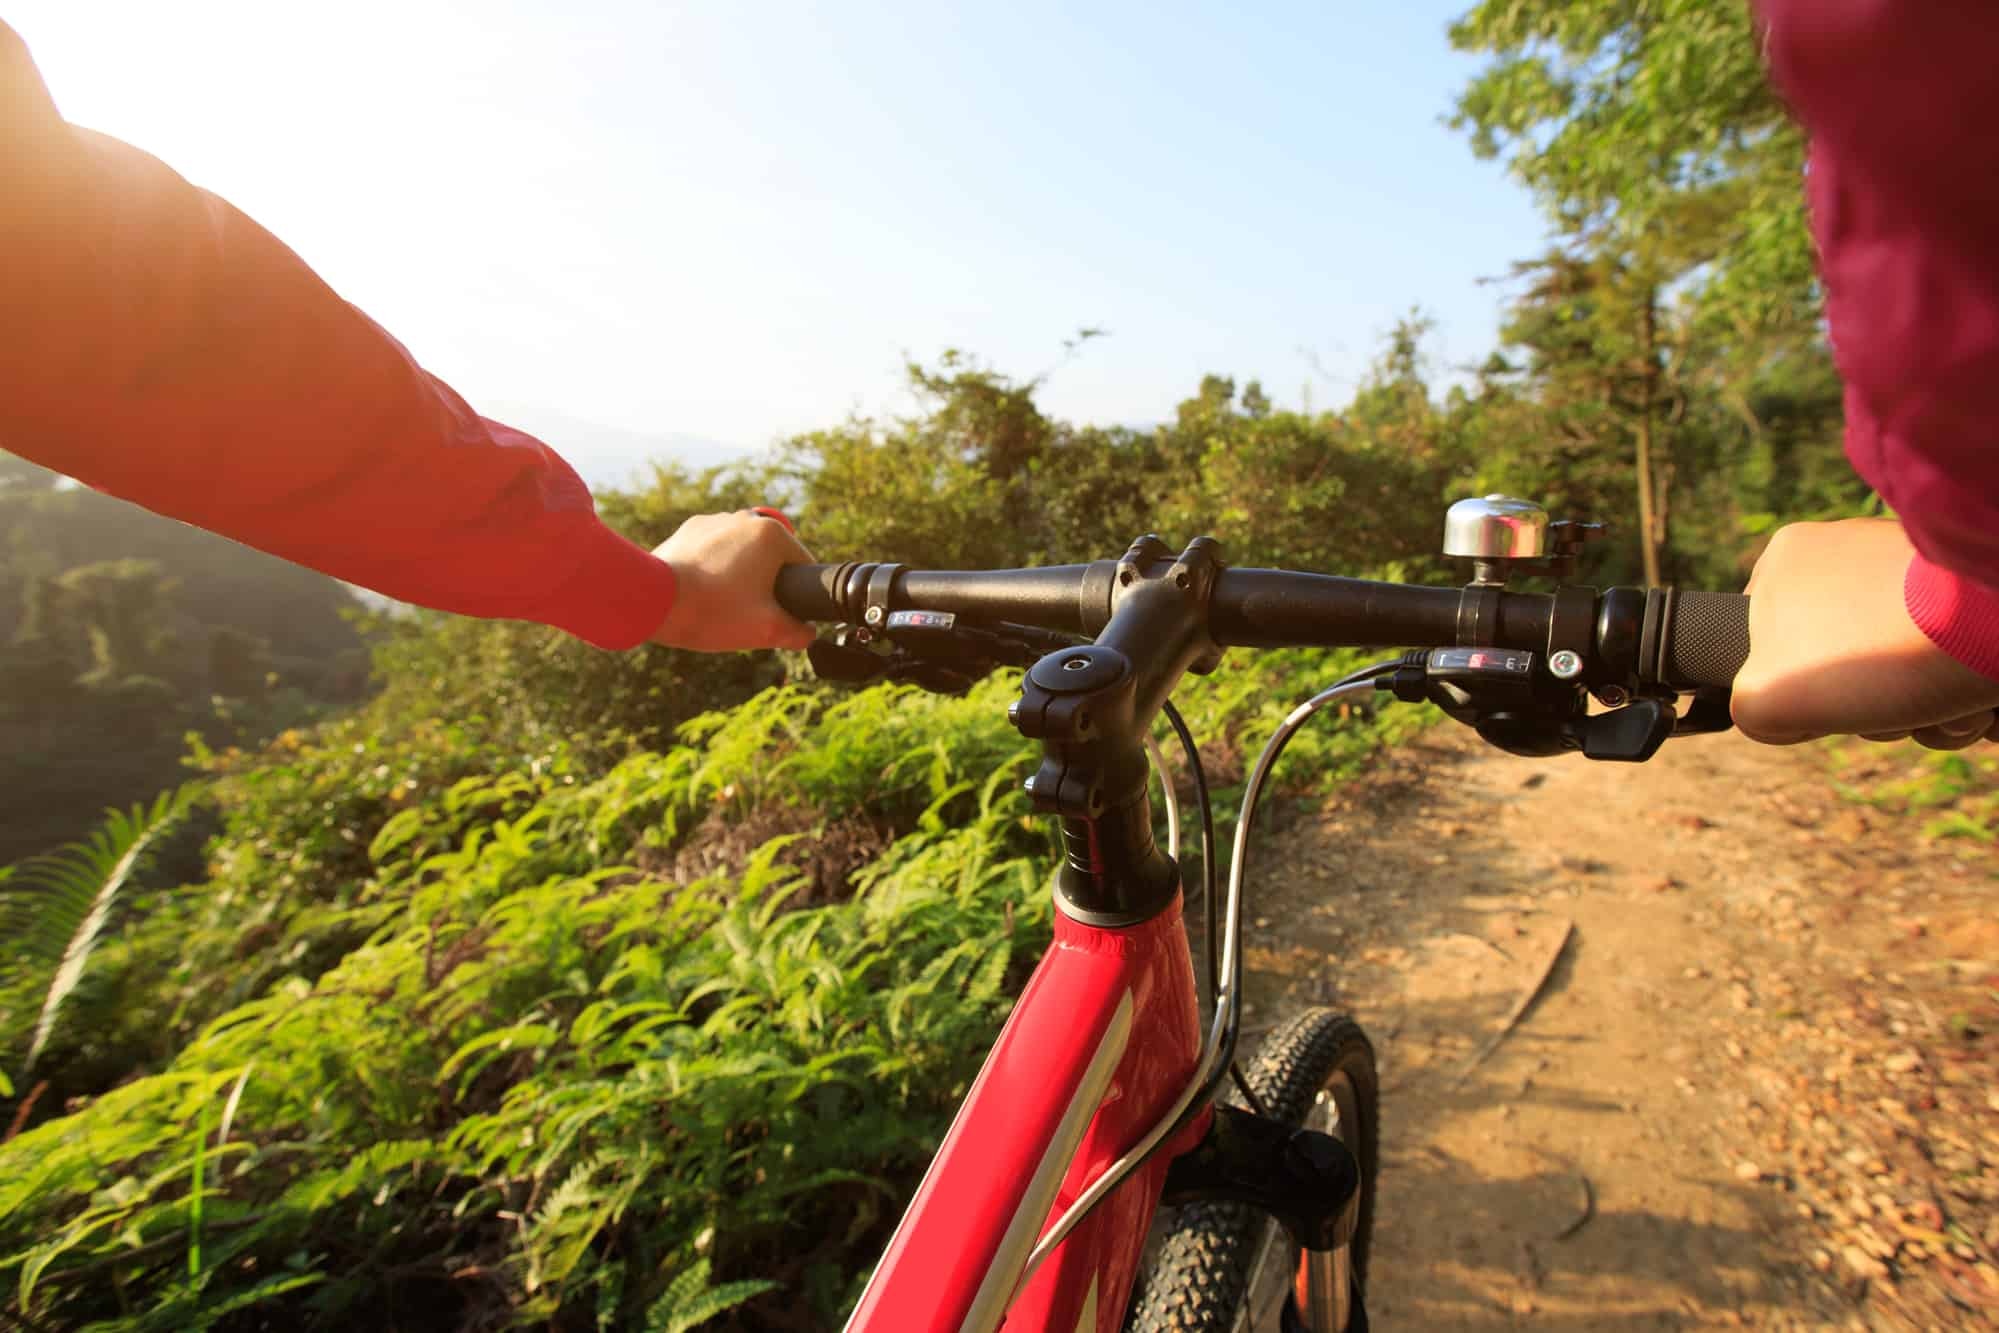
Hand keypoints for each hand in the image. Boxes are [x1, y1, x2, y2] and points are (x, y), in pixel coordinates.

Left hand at [645, 511, 816, 651]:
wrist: (654, 600)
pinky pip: (715, 550)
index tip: (777, 614)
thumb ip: (799, 633)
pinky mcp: (689, 530)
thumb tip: (808, 633)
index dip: (798, 595)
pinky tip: (702, 591)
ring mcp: (715, 520)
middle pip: (772, 558)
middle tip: (747, 612)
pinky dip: (714, 568)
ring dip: (740, 575)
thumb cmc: (713, 611)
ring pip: (743, 553)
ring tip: (721, 603)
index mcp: (773, 534)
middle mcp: (746, 518)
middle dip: (766, 585)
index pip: (803, 566)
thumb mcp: (766, 630)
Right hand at [1732, 519, 1998, 747]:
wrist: (1998, 621)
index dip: (1792, 693)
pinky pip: (1946, 665)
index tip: (1823, 704)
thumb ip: (1746, 709)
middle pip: (1839, 668)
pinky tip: (1975, 706)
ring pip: (1898, 677)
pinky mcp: (1967, 599)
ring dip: (1921, 717)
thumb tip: (1785, 714)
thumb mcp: (1764, 696)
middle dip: (1870, 713)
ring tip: (1943, 710)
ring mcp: (1910, 576)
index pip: (1762, 643)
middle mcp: (1848, 556)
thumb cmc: (1875, 656)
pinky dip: (1961, 702)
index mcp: (1786, 559)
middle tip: (1889, 714)